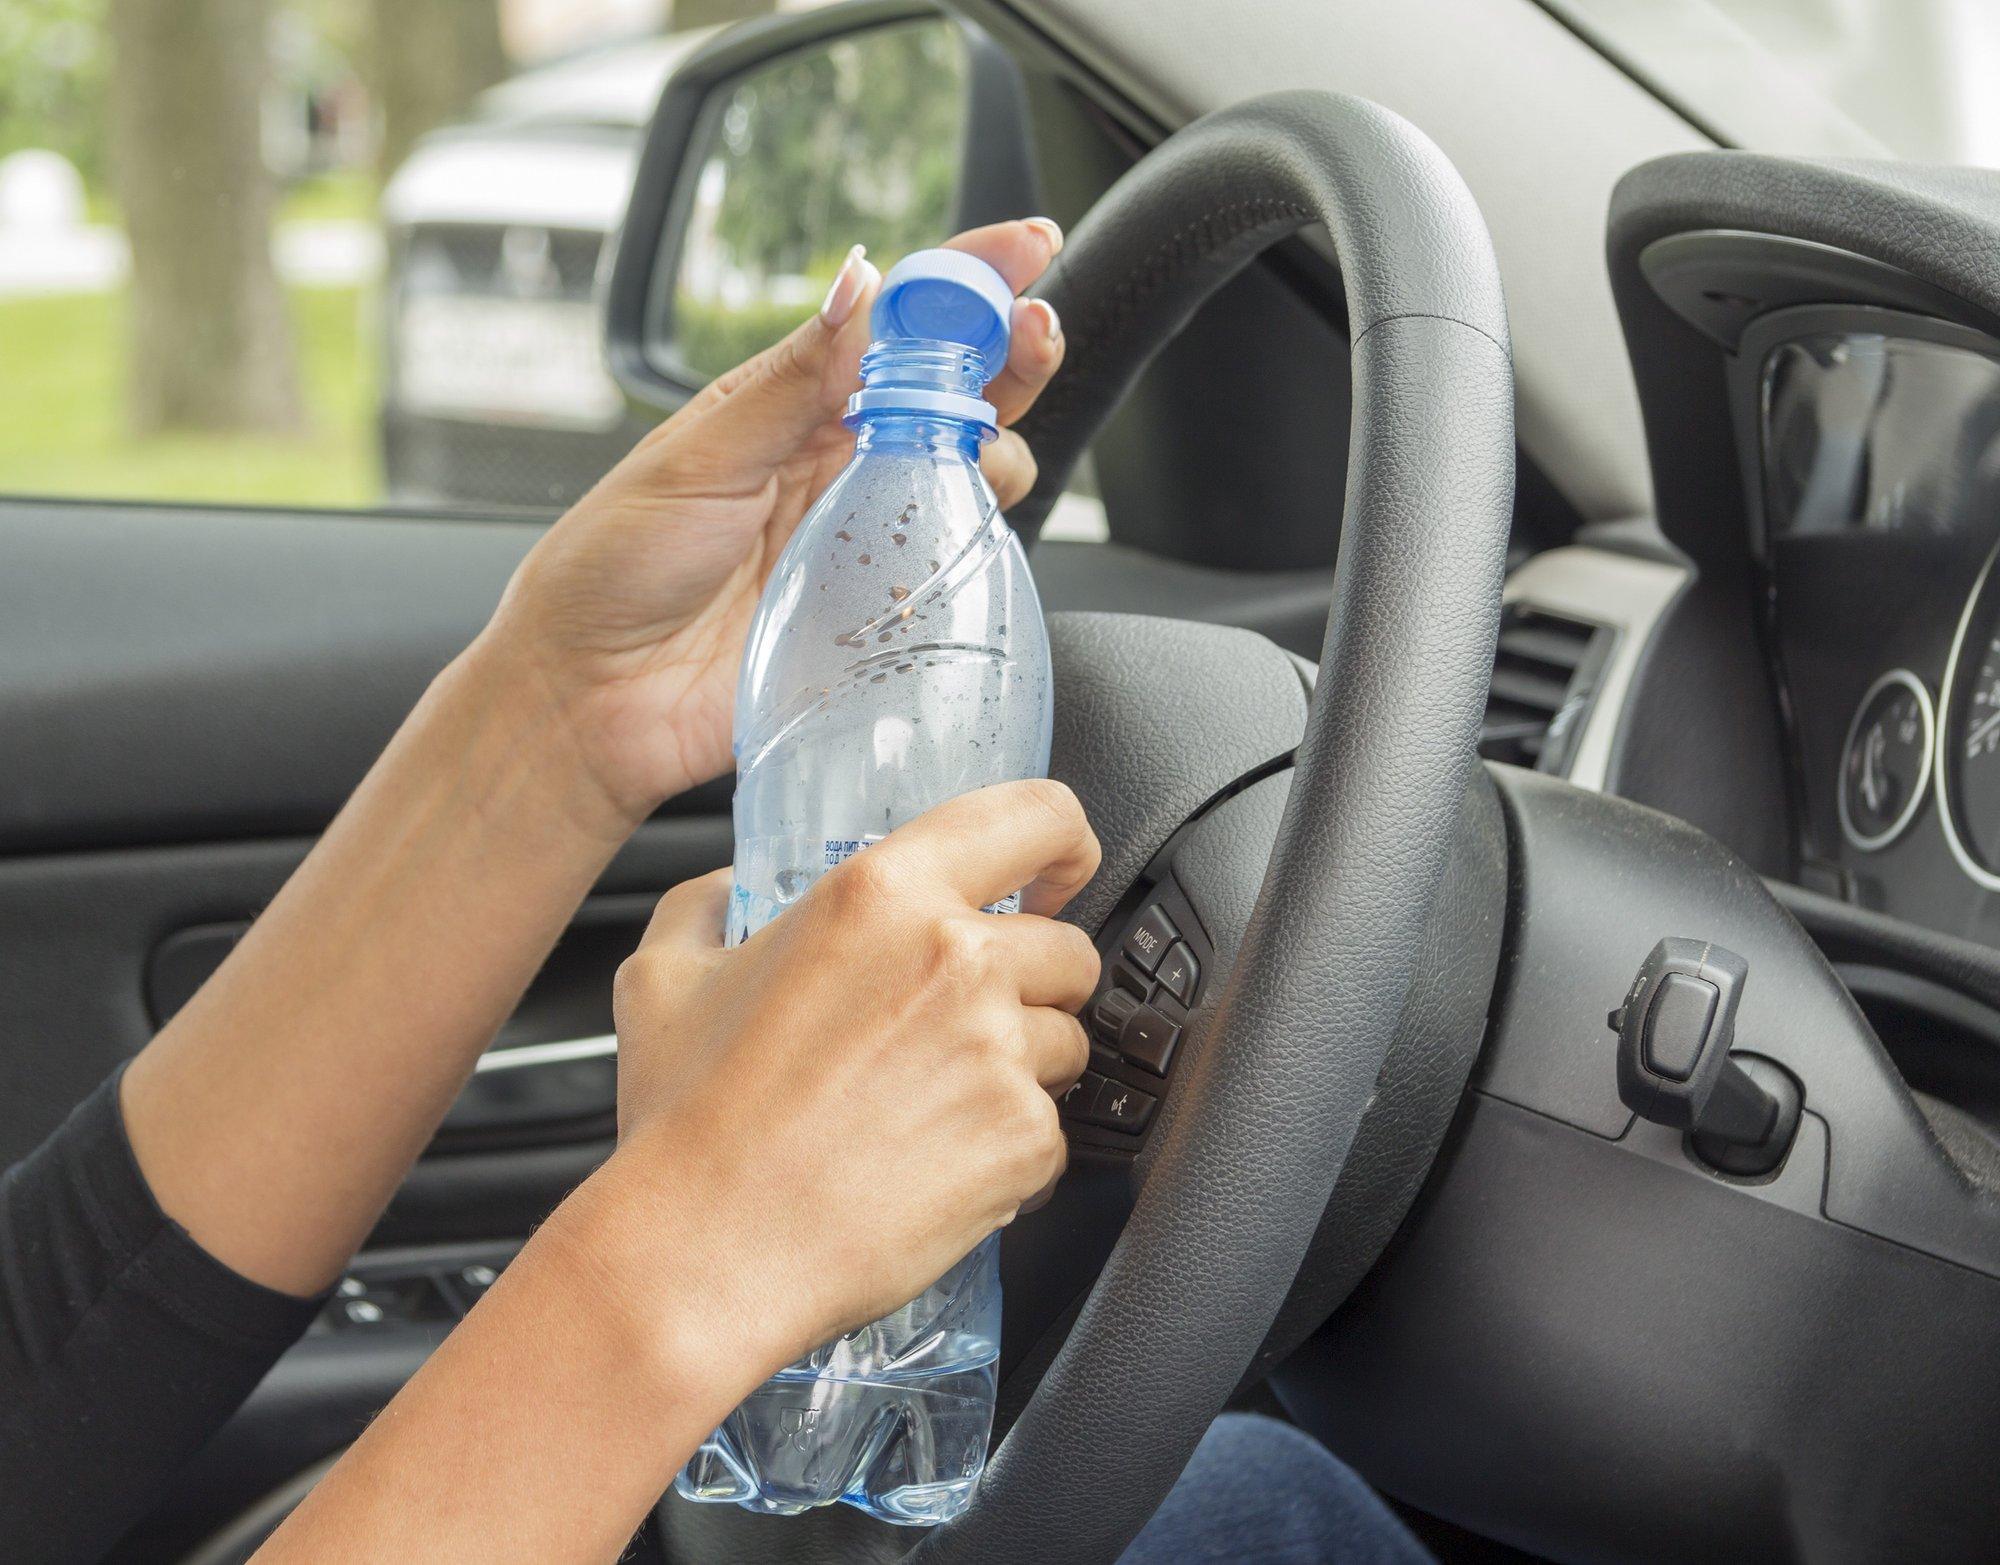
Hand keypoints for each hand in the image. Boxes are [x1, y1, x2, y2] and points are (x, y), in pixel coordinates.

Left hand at [482, 219, 1067, 834]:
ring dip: (1001, 451)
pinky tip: (965, 540)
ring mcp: (862, 537)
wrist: (590, 700)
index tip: (1026, 249)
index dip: (963, 281)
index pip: (893, 323)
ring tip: (986, 455)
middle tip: (1037, 333)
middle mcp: (835, 464)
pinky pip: (953, 571)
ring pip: (970, 476)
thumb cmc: (612, 570)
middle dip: (1011, 354)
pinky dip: (978, 548)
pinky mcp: (876, 613)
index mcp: (789, 405)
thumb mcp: (695, 459)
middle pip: (954, 393)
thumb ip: (790, 380)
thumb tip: (860, 281)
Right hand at [570, 779, 1100, 1379]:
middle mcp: (957, 959)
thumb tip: (730, 892)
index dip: (1064, 845)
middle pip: (1066, 947)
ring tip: (932, 1106)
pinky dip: (1009, 1152)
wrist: (705, 1252)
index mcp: (883, 895)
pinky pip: (1052, 1132)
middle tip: (957, 1029)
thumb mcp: (663, 978)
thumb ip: (706, 907)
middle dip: (1030, 985)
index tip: (1055, 874)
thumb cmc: (687, 1121)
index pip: (1036, 817)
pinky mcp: (1023, 1139)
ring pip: (1068, 1041)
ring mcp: (1000, 1051)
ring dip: (1023, 1069)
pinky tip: (935, 1165)